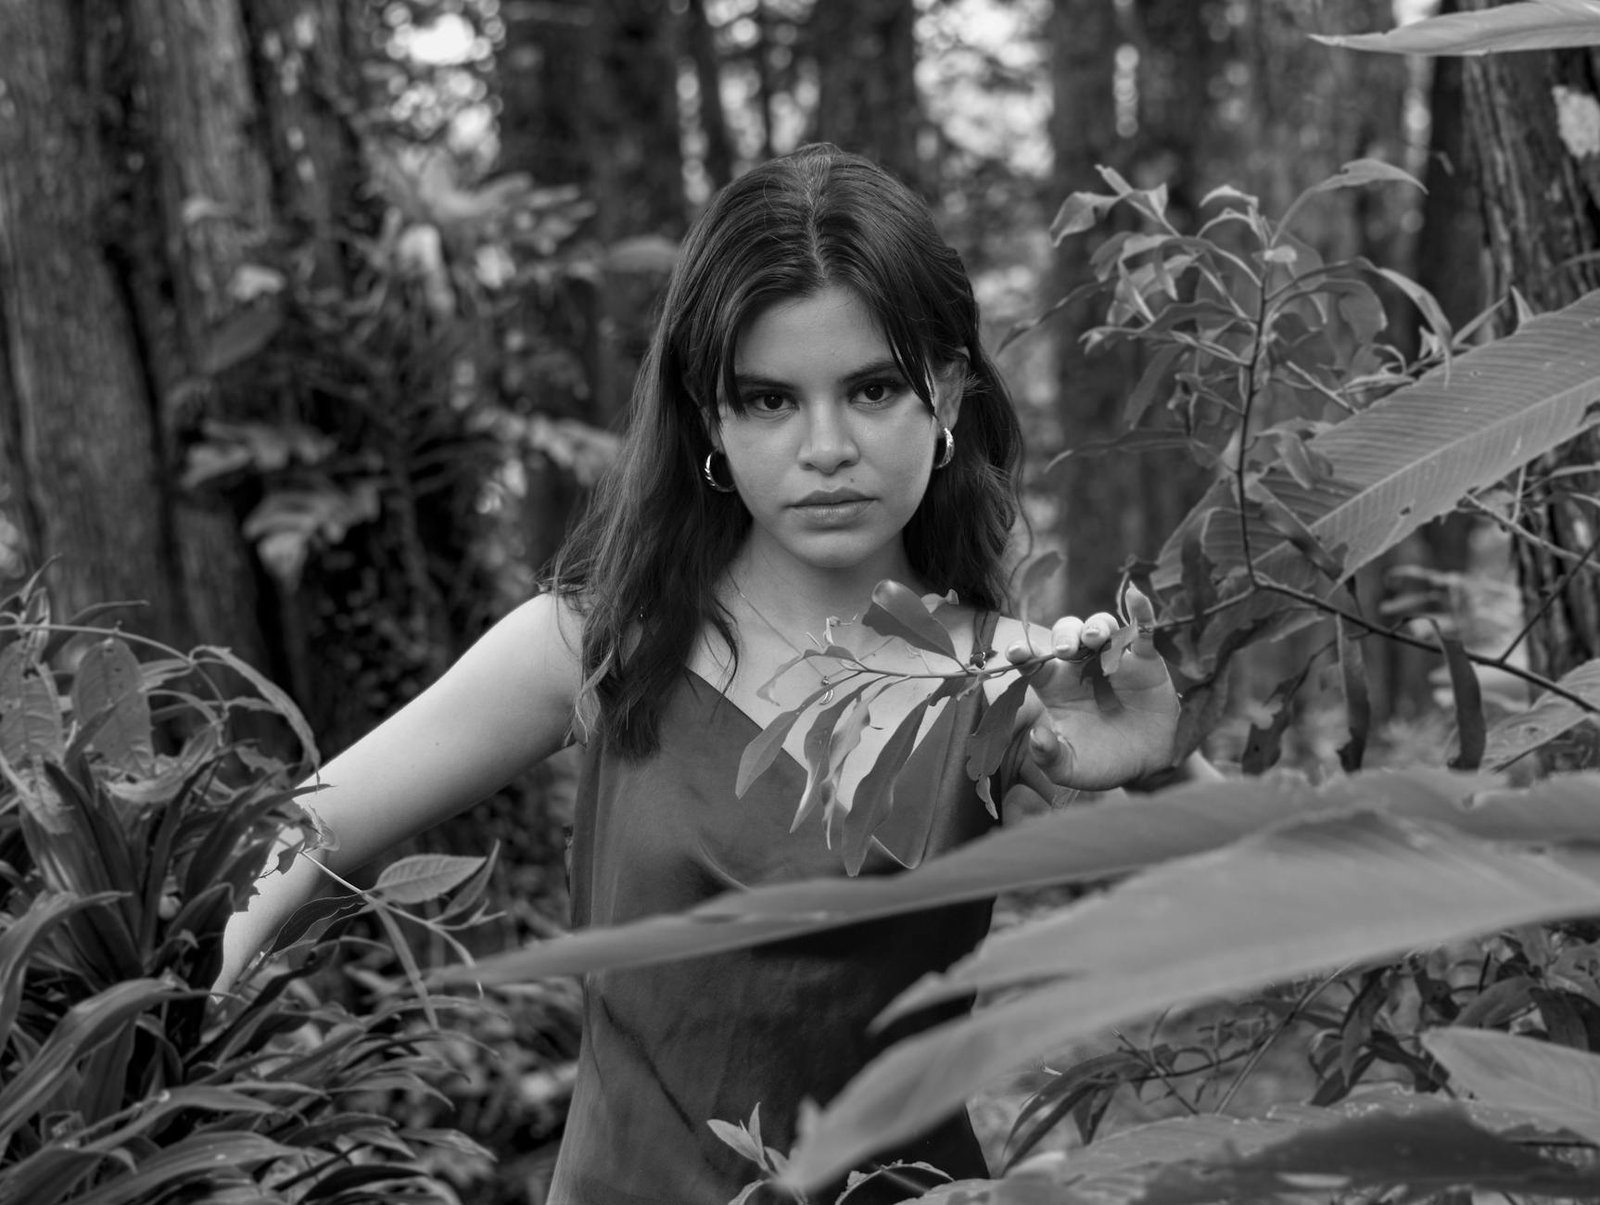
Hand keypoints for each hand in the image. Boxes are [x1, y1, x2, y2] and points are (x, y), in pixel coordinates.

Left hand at [1005, 584, 1179, 791]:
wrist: (1146, 766)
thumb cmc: (1101, 762)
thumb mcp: (1070, 768)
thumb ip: (1049, 756)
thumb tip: (1036, 737)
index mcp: (1055, 686)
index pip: (1034, 662)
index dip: (1024, 653)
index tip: (1017, 652)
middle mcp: (1080, 666)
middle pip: (1066, 634)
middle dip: (1063, 636)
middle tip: (1065, 650)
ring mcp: (1112, 659)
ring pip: (1100, 626)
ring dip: (1094, 627)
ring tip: (1093, 639)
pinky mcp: (1145, 661)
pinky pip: (1143, 630)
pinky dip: (1141, 612)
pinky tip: (1136, 596)